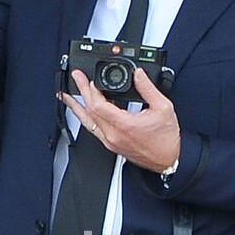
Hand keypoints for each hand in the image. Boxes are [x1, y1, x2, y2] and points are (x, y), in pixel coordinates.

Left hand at [59, 68, 180, 172]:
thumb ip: (148, 89)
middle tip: (76, 78)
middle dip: (81, 92)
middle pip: (90, 111)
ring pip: (87, 123)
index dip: (91, 90)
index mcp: (125, 125)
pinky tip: (83, 111)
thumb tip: (138, 74)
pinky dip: (86, 118)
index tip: (89, 78)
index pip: (99, 105)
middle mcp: (114, 135)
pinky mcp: (112, 145)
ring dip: (76, 108)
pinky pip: (94, 130)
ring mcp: (111, 142)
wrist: (168, 161)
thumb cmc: (166, 140)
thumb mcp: (163, 108)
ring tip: (66, 96)